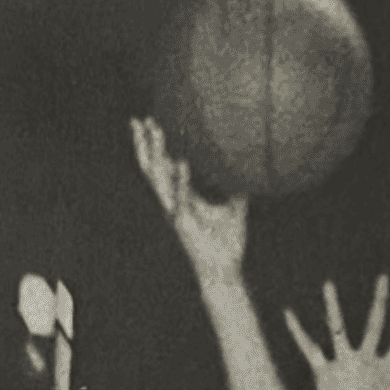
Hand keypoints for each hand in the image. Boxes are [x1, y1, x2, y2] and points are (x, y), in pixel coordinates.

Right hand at [130, 116, 247, 290]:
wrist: (226, 269)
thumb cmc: (227, 241)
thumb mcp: (236, 206)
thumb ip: (238, 186)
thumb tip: (251, 167)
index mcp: (181, 196)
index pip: (162, 165)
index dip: (153, 146)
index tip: (148, 121)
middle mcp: (174, 201)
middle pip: (152, 168)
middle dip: (144, 144)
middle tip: (138, 119)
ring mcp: (176, 212)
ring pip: (159, 179)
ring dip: (156, 154)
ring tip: (155, 131)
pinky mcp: (184, 223)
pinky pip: (181, 198)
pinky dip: (181, 180)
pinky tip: (183, 163)